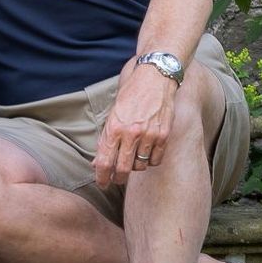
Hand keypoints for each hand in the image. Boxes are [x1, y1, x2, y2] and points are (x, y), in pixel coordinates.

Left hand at [93, 61, 176, 187]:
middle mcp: (131, 133)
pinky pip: (156, 160)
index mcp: (114, 127)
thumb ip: (106, 138)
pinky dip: (150, 161)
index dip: (101, 176)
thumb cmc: (130, 95)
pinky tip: (147, 154)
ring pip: (140, 165)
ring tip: (132, 157)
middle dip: (118, 178)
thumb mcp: (112, 114)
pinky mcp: (164, 136)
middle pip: (123, 169)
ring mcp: (149, 135)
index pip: (104, 160)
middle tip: (116, 180)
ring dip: (135, 166)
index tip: (102, 183)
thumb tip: (97, 162)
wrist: (155, 79)